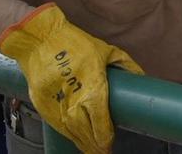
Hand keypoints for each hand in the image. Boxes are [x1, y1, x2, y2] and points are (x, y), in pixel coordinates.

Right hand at [0, 3, 143, 153]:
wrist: (40, 38)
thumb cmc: (74, 42)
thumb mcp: (105, 49)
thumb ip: (125, 64)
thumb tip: (140, 77)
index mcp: (92, 83)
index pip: (99, 117)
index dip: (105, 134)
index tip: (110, 142)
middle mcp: (73, 95)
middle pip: (84, 128)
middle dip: (94, 144)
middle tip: (103, 152)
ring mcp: (55, 100)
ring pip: (69, 130)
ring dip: (81, 142)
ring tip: (91, 150)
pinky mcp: (41, 102)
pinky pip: (55, 124)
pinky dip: (66, 133)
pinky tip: (75, 138)